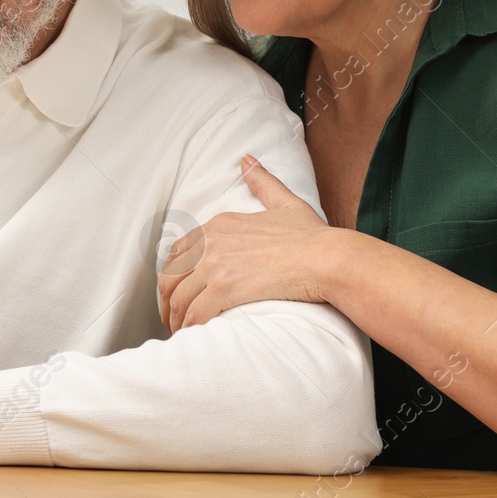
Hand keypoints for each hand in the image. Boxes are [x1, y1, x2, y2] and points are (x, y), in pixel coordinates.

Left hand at [158, 154, 345, 332]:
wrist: (329, 258)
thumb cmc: (313, 236)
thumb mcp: (285, 201)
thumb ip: (262, 182)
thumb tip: (246, 159)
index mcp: (219, 225)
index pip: (177, 252)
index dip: (172, 275)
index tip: (177, 293)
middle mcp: (212, 242)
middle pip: (170, 276)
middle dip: (166, 302)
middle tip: (173, 319)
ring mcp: (217, 265)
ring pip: (179, 299)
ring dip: (176, 320)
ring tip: (183, 334)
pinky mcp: (226, 289)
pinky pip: (195, 314)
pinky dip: (190, 329)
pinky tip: (194, 338)